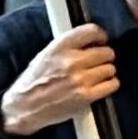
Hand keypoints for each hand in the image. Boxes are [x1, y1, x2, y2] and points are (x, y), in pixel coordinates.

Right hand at [0, 24, 116, 136]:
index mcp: (58, 48)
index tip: (101, 40)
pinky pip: (112, 84)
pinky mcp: (86, 96)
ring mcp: (79, 79)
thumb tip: (89, 41)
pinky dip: (109, 85)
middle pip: (106, 52)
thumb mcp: (45, 55)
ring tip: (95, 76)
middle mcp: (70, 61)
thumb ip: (67, 46)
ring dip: (105, 72)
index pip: (91, 31)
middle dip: (103, 57)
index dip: (100, 36)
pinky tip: (100, 86)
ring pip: (110, 68)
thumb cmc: (33, 82)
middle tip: (96, 63)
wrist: (25, 107)